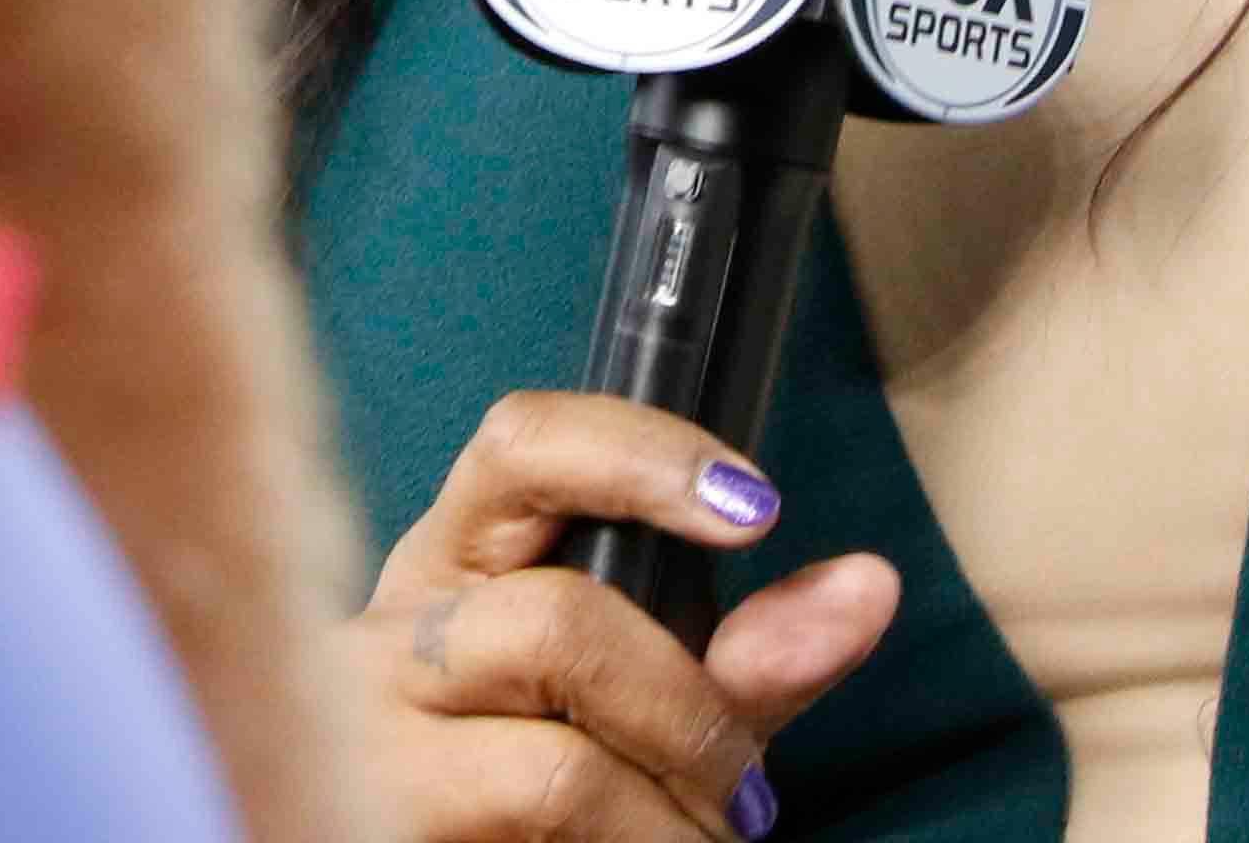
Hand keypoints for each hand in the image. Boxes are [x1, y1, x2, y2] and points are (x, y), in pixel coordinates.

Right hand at [345, 397, 900, 842]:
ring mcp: (378, 734)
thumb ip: (751, 658)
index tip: (755, 506)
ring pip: (560, 748)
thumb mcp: (650, 713)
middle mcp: (397, 632)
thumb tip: (870, 583)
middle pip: (561, 618)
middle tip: (742, 791)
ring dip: (672, 801)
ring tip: (698, 836)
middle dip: (690, 710)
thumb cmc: (539, 793)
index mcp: (456, 565)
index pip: (522, 445)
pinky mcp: (384, 814)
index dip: (641, 453)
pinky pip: (550, 812)